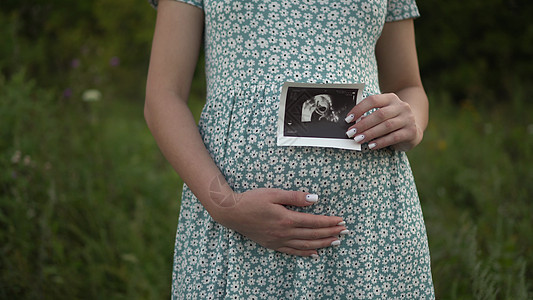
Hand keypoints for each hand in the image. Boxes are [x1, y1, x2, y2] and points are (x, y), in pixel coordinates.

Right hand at [210, 188, 346, 256]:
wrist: (231, 212)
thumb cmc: (251, 199)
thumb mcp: (274, 193)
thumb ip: (295, 197)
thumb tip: (314, 199)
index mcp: (286, 218)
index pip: (313, 221)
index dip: (329, 222)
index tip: (341, 221)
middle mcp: (284, 232)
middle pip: (313, 234)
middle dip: (330, 233)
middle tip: (344, 232)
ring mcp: (278, 240)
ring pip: (305, 245)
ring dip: (322, 244)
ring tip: (335, 242)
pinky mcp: (272, 244)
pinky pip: (292, 251)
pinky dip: (305, 253)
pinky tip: (315, 253)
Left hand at [345, 93, 422, 151]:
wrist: (413, 128)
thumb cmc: (391, 120)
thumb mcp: (383, 113)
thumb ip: (370, 115)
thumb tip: (353, 124)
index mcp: (391, 98)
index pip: (373, 100)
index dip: (359, 109)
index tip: (348, 119)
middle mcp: (401, 106)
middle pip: (379, 114)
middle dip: (363, 124)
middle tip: (351, 132)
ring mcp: (408, 119)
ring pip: (386, 126)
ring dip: (370, 134)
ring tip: (358, 140)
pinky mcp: (411, 131)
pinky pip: (394, 137)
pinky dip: (381, 142)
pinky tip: (371, 145)